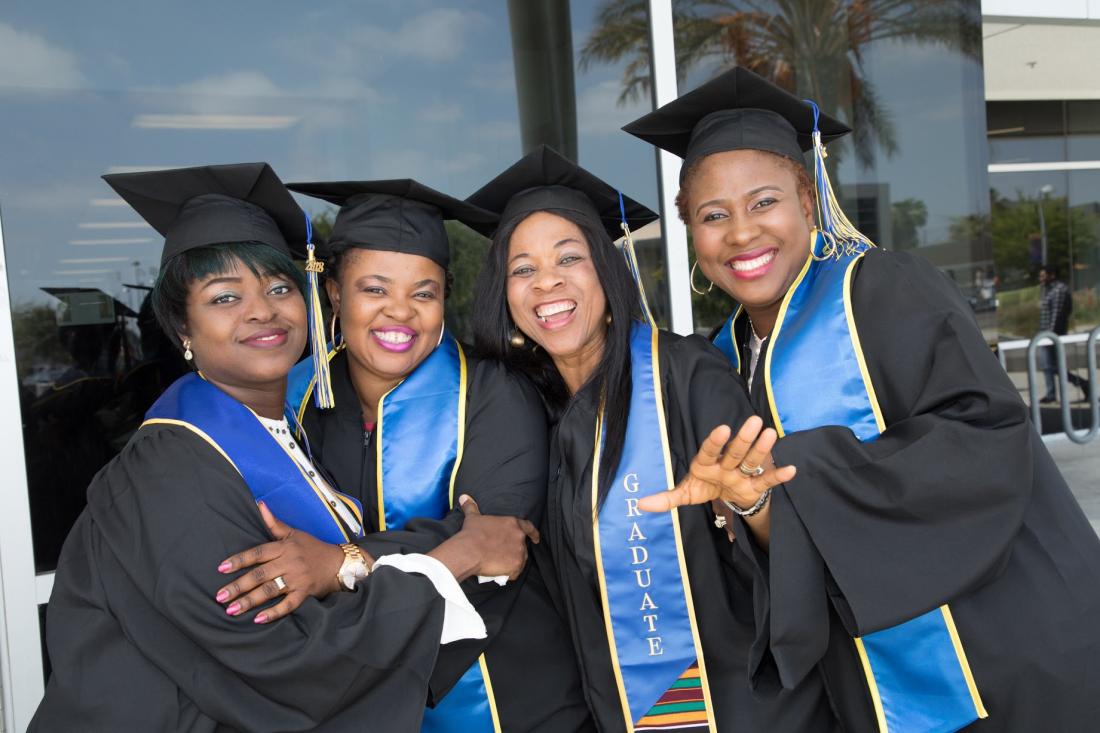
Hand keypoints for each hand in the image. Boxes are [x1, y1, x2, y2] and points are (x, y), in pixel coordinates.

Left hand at [214, 501, 348, 623]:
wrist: (339, 563)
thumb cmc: (313, 547)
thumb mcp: (294, 533)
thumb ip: (274, 523)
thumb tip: (259, 504)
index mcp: (284, 547)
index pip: (258, 553)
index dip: (240, 560)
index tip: (221, 568)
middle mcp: (289, 562)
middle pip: (260, 574)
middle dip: (239, 586)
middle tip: (220, 596)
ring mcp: (297, 579)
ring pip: (270, 590)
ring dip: (250, 601)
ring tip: (231, 610)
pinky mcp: (305, 592)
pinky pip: (288, 604)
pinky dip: (274, 612)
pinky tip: (258, 619)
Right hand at [428, 495, 539, 581]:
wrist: (469, 550)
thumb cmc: (472, 533)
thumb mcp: (473, 517)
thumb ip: (471, 507)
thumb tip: (463, 497)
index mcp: (512, 523)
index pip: (528, 527)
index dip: (533, 534)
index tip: (536, 539)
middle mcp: (519, 536)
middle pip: (522, 546)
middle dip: (516, 551)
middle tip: (505, 556)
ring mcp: (519, 551)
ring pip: (520, 560)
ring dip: (513, 563)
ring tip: (501, 565)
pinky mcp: (516, 565)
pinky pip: (515, 572)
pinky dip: (510, 574)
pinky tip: (501, 573)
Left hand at [637, 416, 794, 512]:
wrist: (728, 496)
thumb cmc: (705, 487)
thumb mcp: (685, 494)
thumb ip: (666, 498)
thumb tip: (639, 505)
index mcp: (706, 464)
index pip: (709, 450)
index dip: (715, 441)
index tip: (722, 429)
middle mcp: (726, 465)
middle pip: (735, 452)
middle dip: (743, 438)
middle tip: (754, 421)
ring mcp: (742, 474)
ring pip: (752, 461)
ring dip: (761, 449)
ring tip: (771, 434)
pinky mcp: (755, 486)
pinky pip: (768, 482)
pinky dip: (779, 477)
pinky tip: (792, 470)